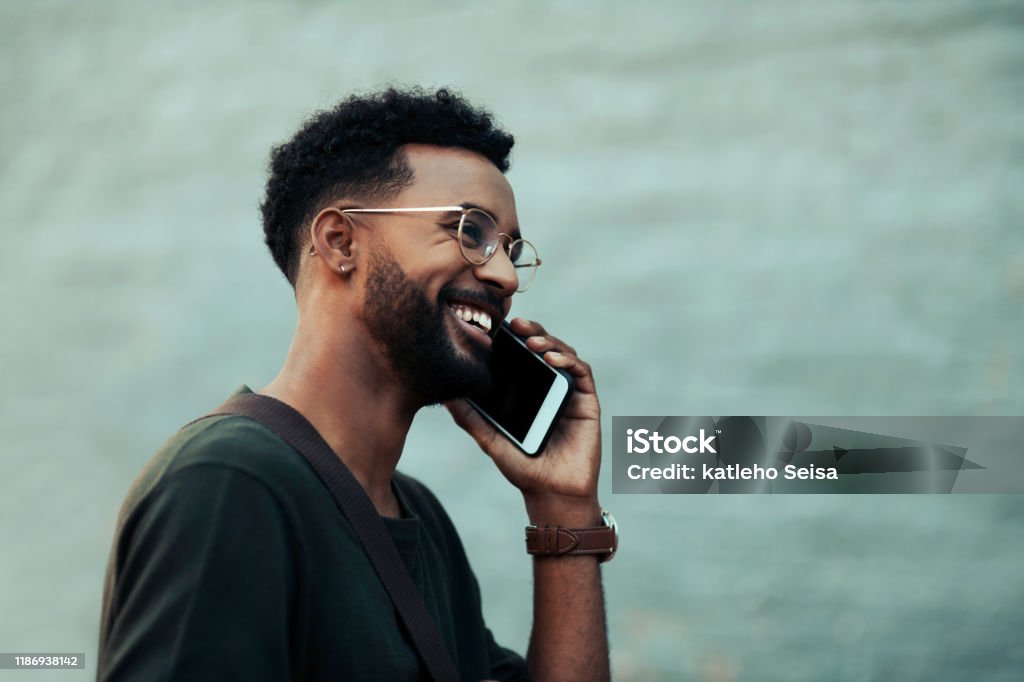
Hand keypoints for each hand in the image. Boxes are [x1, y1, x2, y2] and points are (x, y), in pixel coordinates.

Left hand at [446, 317, 601, 525]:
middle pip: (543, 347)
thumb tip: (444, 395)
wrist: (552, 494)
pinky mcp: (587, 401)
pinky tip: (552, 359)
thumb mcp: (490, 439)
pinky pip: (581, 373)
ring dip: (550, 342)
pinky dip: (568, 361)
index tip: (497, 327)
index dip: (513, 337)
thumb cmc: (523, 468)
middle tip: (517, 325)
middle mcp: (549, 387)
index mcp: (528, 391)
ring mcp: (568, 392)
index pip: (521, 355)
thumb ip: (470, 417)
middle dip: (532, 331)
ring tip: (533, 342)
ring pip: (563, 354)